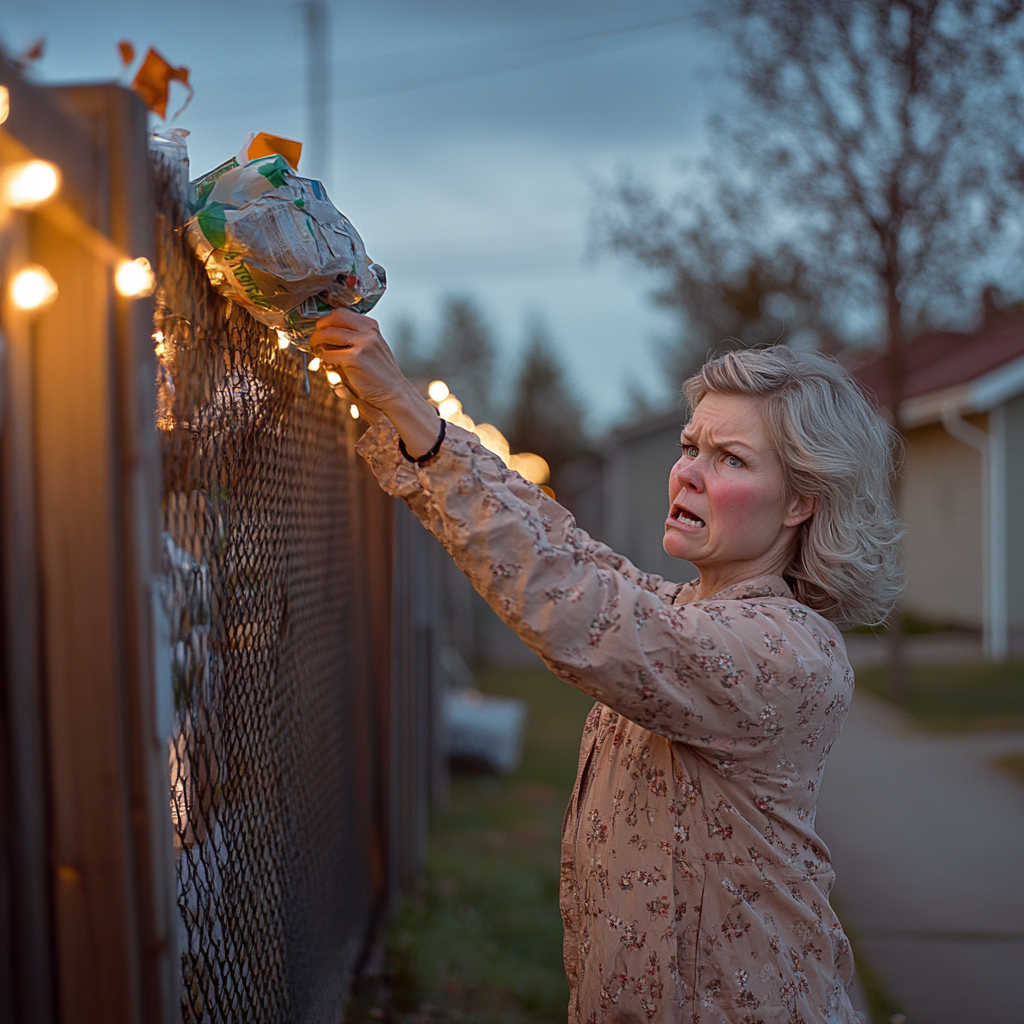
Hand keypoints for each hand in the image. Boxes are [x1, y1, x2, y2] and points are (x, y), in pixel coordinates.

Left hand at [311, 306, 442, 458]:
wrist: (394, 394)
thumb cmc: (381, 375)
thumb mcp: (373, 349)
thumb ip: (356, 339)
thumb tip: (329, 334)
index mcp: (372, 328)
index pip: (343, 313)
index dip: (328, 320)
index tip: (322, 328)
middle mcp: (369, 332)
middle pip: (335, 318)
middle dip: (320, 327)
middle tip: (315, 338)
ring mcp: (363, 344)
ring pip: (328, 335)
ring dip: (317, 343)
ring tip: (317, 351)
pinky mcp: (354, 358)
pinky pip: (328, 355)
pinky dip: (324, 360)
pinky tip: (327, 365)